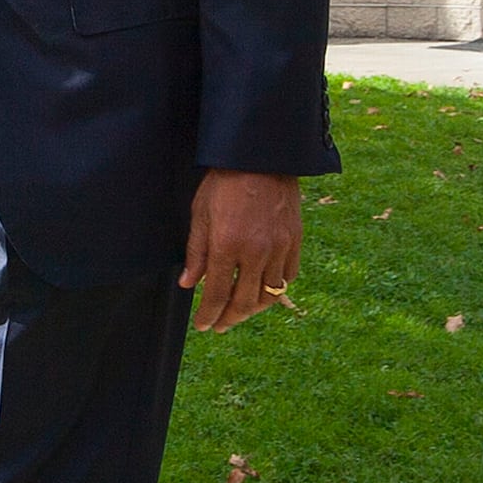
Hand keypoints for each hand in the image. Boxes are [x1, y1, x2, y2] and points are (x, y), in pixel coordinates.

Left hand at [180, 169, 301, 332]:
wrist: (259, 156)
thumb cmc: (224, 182)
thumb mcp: (200, 215)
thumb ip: (196, 253)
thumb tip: (188, 284)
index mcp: (227, 246)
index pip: (216, 294)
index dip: (208, 314)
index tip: (203, 325)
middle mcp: (255, 252)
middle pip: (244, 301)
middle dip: (230, 318)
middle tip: (220, 326)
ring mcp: (279, 247)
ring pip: (269, 294)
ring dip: (253, 309)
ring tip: (240, 311)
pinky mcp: (294, 240)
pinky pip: (288, 276)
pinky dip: (276, 289)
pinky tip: (264, 290)